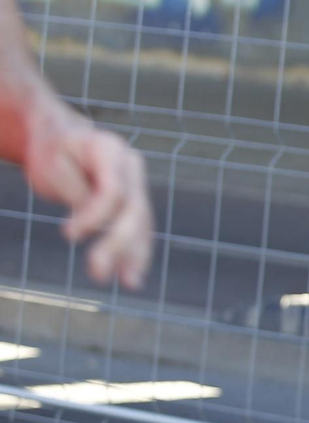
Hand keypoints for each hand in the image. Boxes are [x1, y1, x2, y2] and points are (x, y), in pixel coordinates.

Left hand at [24, 106, 152, 290]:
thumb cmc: (52, 151)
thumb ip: (76, 193)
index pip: (113, 190)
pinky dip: (136, 251)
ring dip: (135, 254)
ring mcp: (138, 183)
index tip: (67, 235)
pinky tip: (131, 275)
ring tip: (129, 282)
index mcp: (110, 150)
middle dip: (118, 243)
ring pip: (142, 222)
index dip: (95, 217)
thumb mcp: (53, 166)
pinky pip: (140, 228)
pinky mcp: (136, 201)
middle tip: (98, 273)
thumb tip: (95, 225)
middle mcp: (132, 166)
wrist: (61, 139)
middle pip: (133, 210)